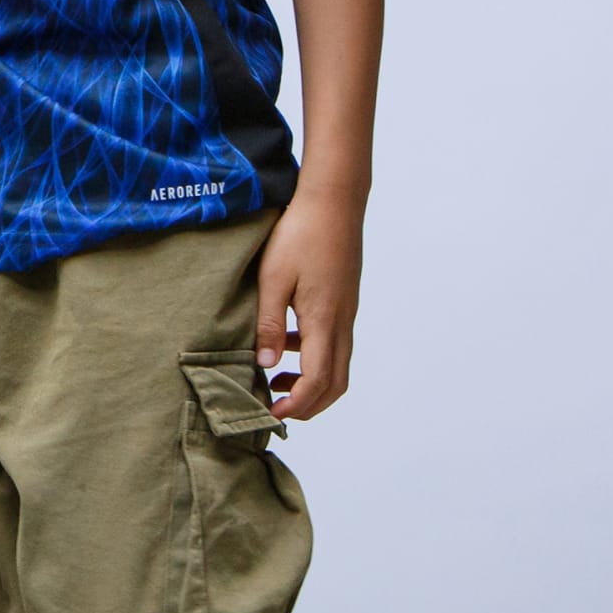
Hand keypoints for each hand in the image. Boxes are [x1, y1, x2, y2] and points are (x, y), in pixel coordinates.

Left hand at [254, 188, 363, 422]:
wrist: (334, 200)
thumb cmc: (301, 232)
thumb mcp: (273, 277)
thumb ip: (269, 323)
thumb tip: (265, 364)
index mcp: (324, 321)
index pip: (317, 383)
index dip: (296, 406)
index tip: (270, 412)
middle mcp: (342, 323)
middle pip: (335, 384)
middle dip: (308, 404)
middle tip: (276, 405)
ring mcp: (347, 312)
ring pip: (338, 365)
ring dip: (312, 381)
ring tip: (276, 376)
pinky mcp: (344, 301)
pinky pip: (335, 343)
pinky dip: (315, 356)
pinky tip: (288, 340)